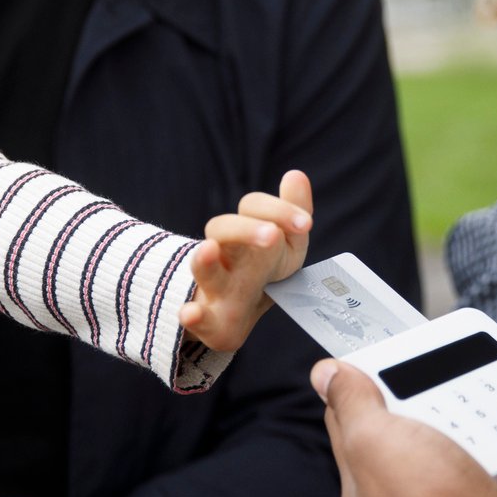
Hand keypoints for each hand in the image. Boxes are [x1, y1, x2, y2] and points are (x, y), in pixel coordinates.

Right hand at [180, 169, 313, 350]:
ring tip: (209, 250)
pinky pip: (196, 317)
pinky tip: (190, 313)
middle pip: (222, 228)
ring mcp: (214, 286)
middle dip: (245, 229)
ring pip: (202, 268)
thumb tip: (296, 175)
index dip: (278, 209)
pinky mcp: (209, 321)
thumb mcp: (287, 244)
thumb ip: (292, 213)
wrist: (236, 315)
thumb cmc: (263, 272)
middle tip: (272, 236)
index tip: (306, 224)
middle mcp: (225, 253)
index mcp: (246, 232)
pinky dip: (190, 315)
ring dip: (205, 261)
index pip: (253, 207)